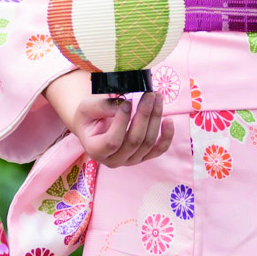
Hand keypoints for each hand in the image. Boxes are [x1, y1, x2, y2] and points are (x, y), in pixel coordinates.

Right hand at [43, 71, 176, 167]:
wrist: (93, 127)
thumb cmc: (88, 116)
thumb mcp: (87, 107)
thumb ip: (103, 106)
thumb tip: (125, 105)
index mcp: (96, 151)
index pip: (113, 141)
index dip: (122, 122)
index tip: (128, 101)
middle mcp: (113, 161)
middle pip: (134, 141)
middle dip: (144, 115)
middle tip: (149, 94)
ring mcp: (130, 161)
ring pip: (148, 142)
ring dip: (155, 118)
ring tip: (157, 97)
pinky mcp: (142, 157)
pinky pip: (158, 150)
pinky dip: (167, 137)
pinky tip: (169, 120)